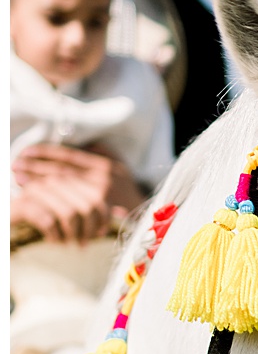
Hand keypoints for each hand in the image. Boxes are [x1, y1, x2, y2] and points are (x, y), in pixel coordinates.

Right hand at [11, 177, 114, 242]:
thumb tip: (121, 214)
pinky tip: (54, 241)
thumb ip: (92, 208)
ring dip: (72, 234)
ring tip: (68, 243)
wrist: (9, 223)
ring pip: (70, 214)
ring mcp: (37, 191)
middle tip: (83, 244)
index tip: (100, 233)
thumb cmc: (43, 218)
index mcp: (68, 180)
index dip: (103, 218)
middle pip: (87, 207)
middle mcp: (54, 181)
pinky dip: (55, 236)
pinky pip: (49, 221)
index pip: (99, 198)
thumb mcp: (69, 211)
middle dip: (89, 230)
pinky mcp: (22, 205)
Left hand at [13, 143, 144, 211]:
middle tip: (15, 165)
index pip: (68, 156)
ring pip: (64, 186)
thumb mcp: (118, 166)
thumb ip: (101, 152)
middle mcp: (102, 177)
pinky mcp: (100, 208)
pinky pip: (72, 202)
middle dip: (36, 167)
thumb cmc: (126, 188)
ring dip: (39, 182)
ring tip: (19, 178)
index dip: (46, 153)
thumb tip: (84, 142)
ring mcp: (100, 194)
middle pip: (63, 170)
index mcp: (102, 164)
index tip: (25, 151)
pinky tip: (38, 196)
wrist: (145, 211)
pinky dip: (54, 198)